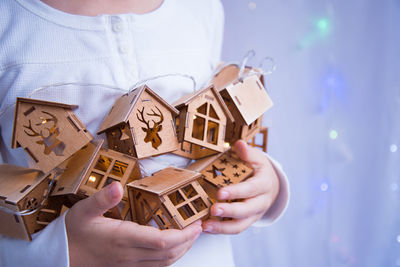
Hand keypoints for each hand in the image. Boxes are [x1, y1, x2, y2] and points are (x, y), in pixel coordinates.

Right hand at [66, 182, 201, 266]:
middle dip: (188, 242)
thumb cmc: (73, 232)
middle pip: (169, 254)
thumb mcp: (83, 210)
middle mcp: (129, 255)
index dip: (184, 235)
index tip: (195, 225)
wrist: (59, 255)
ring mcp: (128, 264)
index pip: (163, 242)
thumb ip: (102, 199)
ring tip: (191, 237)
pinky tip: (172, 249)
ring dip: (181, 251)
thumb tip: (117, 186)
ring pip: (163, 263)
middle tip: (199, 228)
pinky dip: (169, 259)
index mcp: (123, 238)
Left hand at [202, 140, 279, 233]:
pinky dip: (220, 230)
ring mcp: (254, 215)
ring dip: (222, 228)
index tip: (220, 192)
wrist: (271, 186)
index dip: (236, 192)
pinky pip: (234, 229)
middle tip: (213, 210)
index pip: (250, 189)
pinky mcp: (246, 221)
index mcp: (264, 184)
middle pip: (246, 210)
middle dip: (229, 211)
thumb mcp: (257, 158)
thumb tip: (240, 144)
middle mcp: (261, 202)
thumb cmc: (259, 170)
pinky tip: (206, 227)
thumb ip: (248, 153)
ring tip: (205, 225)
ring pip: (240, 225)